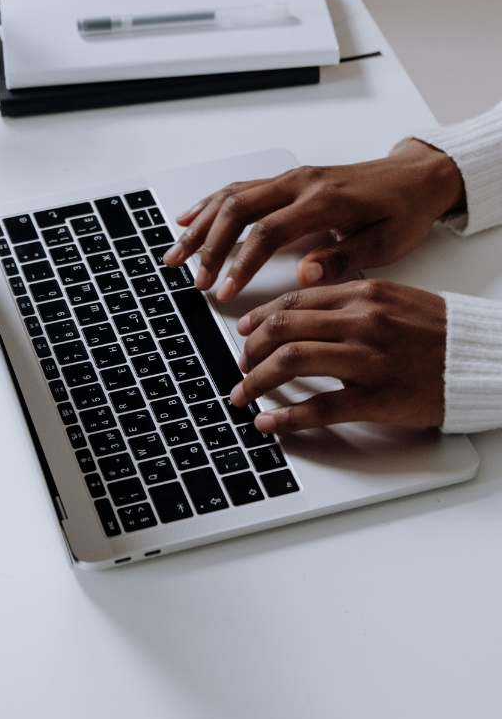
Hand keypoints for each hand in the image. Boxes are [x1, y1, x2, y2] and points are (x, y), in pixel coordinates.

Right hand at [163, 140, 465, 301]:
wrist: (416, 178)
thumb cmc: (402, 212)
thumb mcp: (386, 244)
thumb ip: (342, 258)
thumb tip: (304, 274)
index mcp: (324, 201)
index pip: (268, 231)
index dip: (241, 263)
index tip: (225, 291)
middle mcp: (301, 183)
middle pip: (239, 210)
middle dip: (209, 246)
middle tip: (194, 278)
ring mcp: (292, 178)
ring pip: (233, 196)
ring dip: (201, 225)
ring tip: (176, 253)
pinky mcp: (288, 179)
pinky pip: (241, 187)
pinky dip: (211, 203)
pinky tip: (190, 218)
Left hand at [229, 279, 446, 431]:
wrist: (478, 359)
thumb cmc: (435, 332)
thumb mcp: (390, 299)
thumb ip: (346, 302)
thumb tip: (301, 313)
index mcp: (361, 295)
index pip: (293, 301)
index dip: (259, 318)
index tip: (243, 332)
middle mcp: (360, 321)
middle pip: (283, 330)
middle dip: (250, 350)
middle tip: (241, 366)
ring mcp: (367, 359)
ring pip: (292, 362)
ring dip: (258, 380)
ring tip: (244, 394)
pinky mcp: (377, 397)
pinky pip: (321, 407)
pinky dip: (287, 417)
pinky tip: (269, 423)